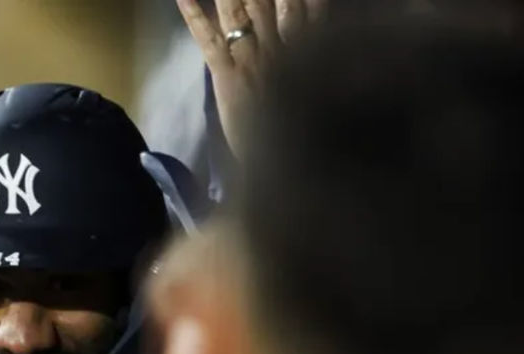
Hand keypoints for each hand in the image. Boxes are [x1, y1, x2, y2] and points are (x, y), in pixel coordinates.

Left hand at [176, 0, 323, 155]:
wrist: (290, 168)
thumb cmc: (304, 135)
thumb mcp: (322, 94)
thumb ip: (322, 61)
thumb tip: (330, 38)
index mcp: (307, 51)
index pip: (306, 6)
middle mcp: (281, 48)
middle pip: (267, 0)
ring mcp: (253, 60)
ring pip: (240, 11)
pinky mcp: (229, 77)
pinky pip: (209, 40)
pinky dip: (194, 16)